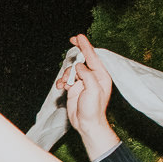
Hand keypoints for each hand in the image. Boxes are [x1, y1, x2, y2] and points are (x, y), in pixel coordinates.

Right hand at [60, 35, 118, 157]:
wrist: (86, 124)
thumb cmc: (93, 109)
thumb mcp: (93, 90)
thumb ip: (87, 75)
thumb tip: (79, 66)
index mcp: (101, 76)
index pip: (93, 57)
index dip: (86, 46)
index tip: (79, 37)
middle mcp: (93, 77)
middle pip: (82, 61)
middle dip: (74, 57)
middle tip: (71, 41)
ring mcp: (83, 82)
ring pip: (71, 71)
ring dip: (65, 75)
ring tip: (64, 84)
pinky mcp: (74, 88)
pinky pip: (65, 79)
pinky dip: (61, 82)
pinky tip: (61, 87)